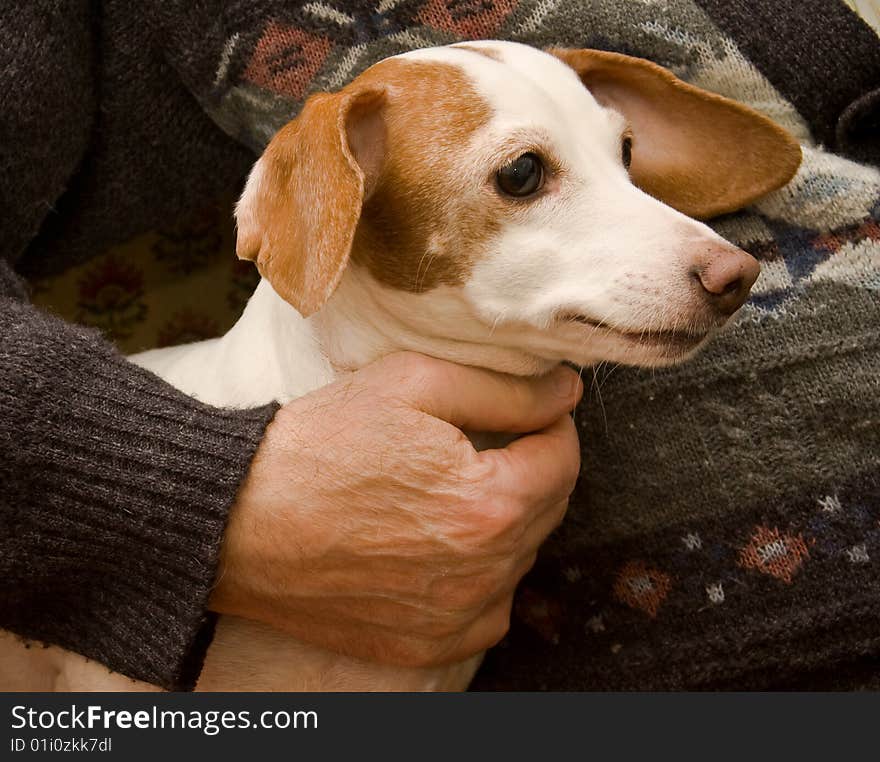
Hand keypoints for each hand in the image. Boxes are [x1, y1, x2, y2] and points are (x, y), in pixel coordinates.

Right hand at [209, 352, 581, 666]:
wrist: (238, 520)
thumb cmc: (321, 444)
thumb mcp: (413, 383)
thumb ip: (505, 389)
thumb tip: (566, 394)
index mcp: (489, 505)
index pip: (563, 459)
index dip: (551, 425)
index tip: (528, 410)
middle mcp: (483, 573)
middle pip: (548, 509)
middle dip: (531, 467)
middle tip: (489, 441)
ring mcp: (455, 618)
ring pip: (520, 558)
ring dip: (507, 520)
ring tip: (455, 488)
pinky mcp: (425, 644)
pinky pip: (487, 609)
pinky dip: (481, 575)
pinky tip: (442, 544)